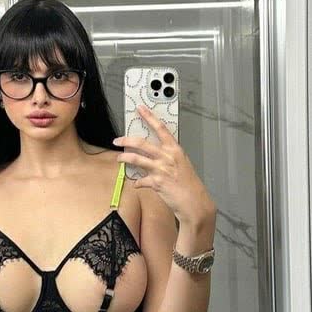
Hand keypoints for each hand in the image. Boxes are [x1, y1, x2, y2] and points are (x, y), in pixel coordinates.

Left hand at [113, 104, 216, 228]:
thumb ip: (167, 157)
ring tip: (119, 158)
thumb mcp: (181, 164)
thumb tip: (154, 155)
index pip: (160, 128)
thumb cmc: (189, 184)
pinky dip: (137, 182)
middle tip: (117, 140)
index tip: (140, 109)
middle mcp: (167, 156)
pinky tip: (136, 183)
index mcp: (175, 149)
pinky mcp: (156, 182)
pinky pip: (140, 180)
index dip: (149, 117)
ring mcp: (161, 169)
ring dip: (124, 158)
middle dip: (126, 140)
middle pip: (142, 143)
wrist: (193, 202)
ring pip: (136, 159)